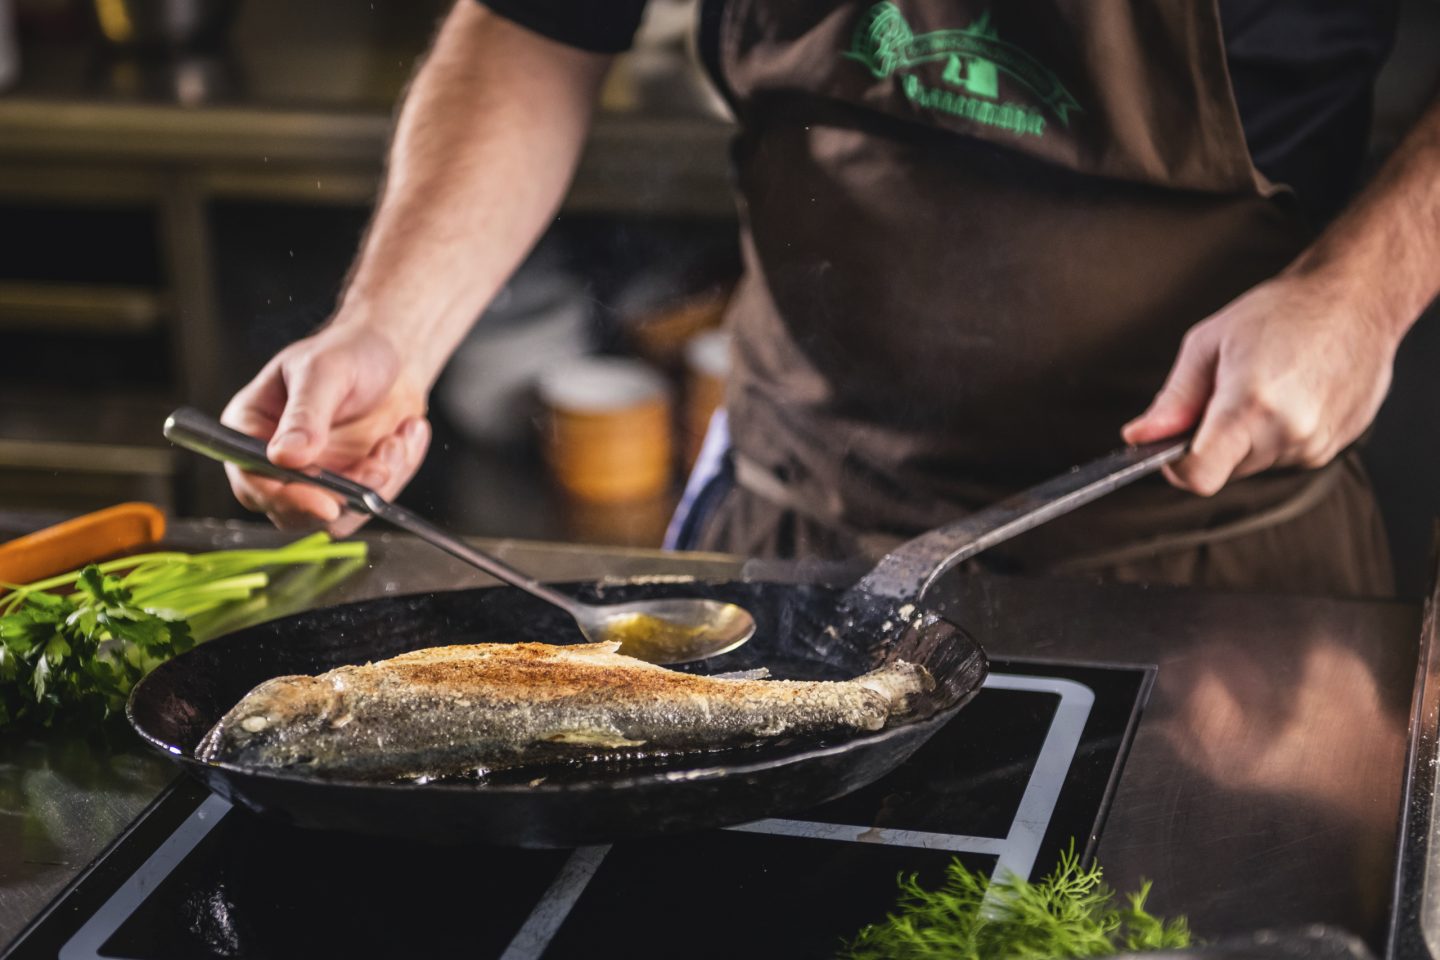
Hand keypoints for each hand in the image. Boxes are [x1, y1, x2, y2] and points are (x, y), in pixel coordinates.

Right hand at [221, 323, 430, 535]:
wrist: (391, 357)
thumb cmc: (349, 352)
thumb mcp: (324, 371)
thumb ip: (305, 415)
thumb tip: (285, 457)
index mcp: (250, 429)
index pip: (252, 479)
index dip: (285, 498)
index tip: (325, 502)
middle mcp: (276, 462)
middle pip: (292, 512)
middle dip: (343, 496)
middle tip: (380, 466)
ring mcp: (314, 478)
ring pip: (339, 515)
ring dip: (377, 483)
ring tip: (397, 439)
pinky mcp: (349, 487)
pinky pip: (371, 503)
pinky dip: (396, 473)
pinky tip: (404, 434)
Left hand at [1122, 272, 1398, 495]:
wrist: (1358, 298)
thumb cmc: (1283, 310)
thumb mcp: (1208, 343)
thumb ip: (1174, 399)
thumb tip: (1139, 436)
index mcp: (1250, 405)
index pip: (1200, 476)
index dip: (1176, 467)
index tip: (1172, 445)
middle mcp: (1288, 432)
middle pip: (1225, 470)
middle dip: (1212, 441)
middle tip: (1225, 392)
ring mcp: (1316, 443)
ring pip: (1254, 464)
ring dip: (1246, 437)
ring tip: (1265, 386)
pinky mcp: (1334, 446)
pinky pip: (1285, 456)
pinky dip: (1277, 434)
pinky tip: (1291, 393)